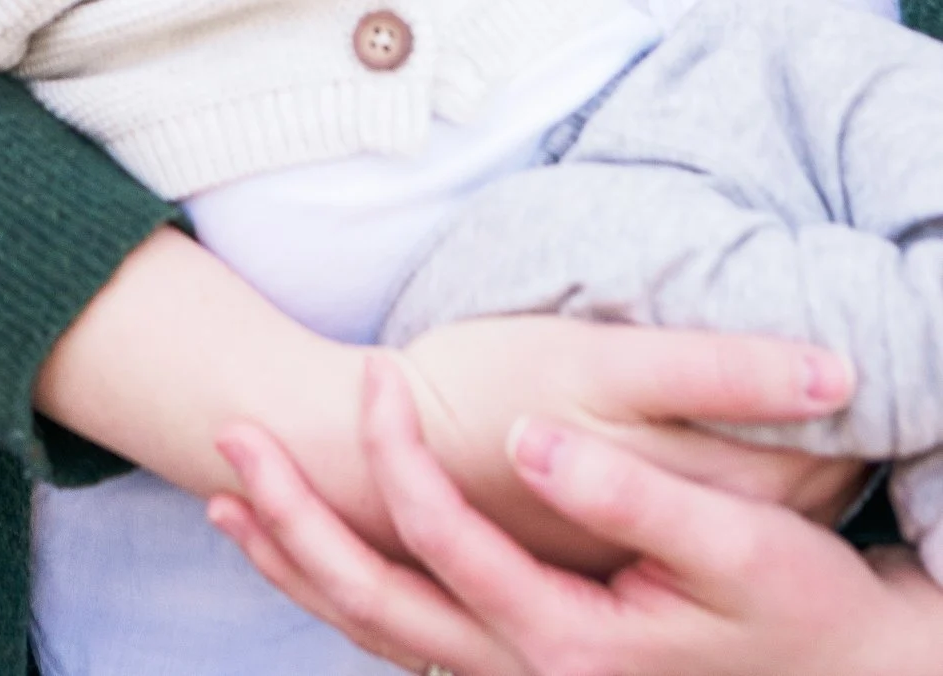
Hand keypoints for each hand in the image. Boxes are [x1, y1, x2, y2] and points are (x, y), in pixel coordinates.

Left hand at [209, 347, 931, 675]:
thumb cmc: (793, 603)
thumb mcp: (730, 544)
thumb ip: (624, 494)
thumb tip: (529, 440)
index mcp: (563, 639)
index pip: (441, 540)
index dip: (394, 457)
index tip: (374, 373)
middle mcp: (524, 674)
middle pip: (374, 602)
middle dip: (291, 520)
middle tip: (228, 437)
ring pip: (376, 633)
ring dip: (297, 565)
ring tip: (226, 498)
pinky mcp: (521, 668)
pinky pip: (403, 640)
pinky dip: (340, 596)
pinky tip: (305, 556)